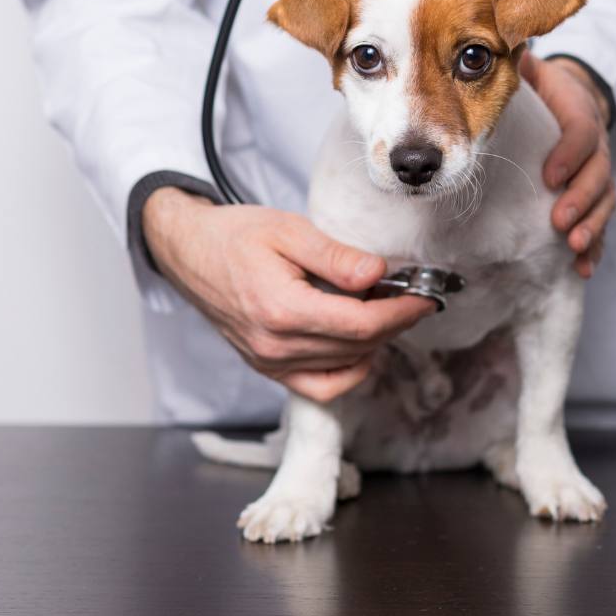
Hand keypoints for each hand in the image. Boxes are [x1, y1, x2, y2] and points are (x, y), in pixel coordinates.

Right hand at [142, 188, 434, 401]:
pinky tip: (359, 341)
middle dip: (396, 323)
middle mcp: (275, 347)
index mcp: (282, 310)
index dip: (401, 312)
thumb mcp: (288, 230)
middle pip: (358, 347)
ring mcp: (269, 363)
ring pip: (344, 369)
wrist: (189, 252)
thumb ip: (336, 256)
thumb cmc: (235, 236)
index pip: (361, 324)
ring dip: (375, 343)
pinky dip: (348, 368)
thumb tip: (378, 274)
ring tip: (386, 310)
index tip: (426, 297)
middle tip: (414, 297)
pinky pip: (319, 385)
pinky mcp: (267, 368)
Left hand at [519, 52, 615, 278]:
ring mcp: (599, 172)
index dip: (570, 155)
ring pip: (605, 201)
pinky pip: (601, 221)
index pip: (582, 134)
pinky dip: (596, 245)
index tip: (550, 175)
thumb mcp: (537, 72)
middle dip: (581, 199)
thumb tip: (497, 43)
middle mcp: (597, 146)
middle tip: (560, 220)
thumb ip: (520, 62)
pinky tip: (584, 267)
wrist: (576, 98)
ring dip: (592, 226)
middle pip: (599, 174)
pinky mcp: (596, 195)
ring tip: (574, 246)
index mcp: (581, 114)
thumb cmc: (547, 90)